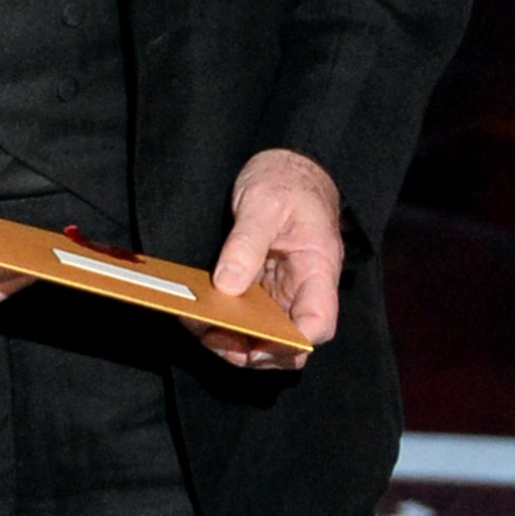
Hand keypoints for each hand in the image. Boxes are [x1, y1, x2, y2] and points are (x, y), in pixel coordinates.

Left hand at [189, 148, 342, 371]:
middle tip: (213, 337)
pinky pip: (244, 314)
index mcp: (318, 270)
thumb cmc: (285, 182)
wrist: (287, 165)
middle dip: (252, 350)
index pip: (317, 324)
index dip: (293, 344)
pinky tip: (195, 315)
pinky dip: (222, 321)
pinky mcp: (259, 286)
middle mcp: (302, 290)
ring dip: (232, 340)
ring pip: (263, 334)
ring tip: (196, 326)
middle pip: (287, 341)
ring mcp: (280, 291)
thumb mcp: (264, 203)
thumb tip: (227, 286)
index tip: (259, 345)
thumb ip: (246, 243)